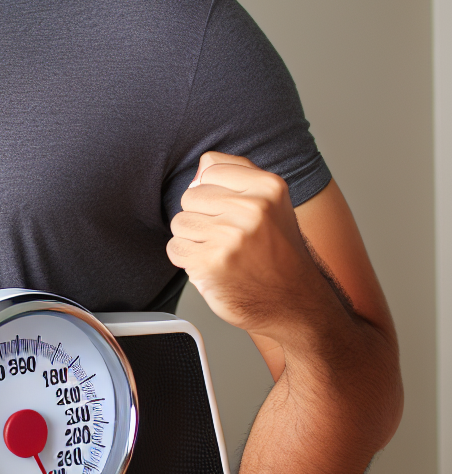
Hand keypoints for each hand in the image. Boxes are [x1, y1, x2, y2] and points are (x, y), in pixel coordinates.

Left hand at [167, 151, 317, 336]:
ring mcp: (232, 236)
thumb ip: (237, 175)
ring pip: (180, 222)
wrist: (297, 305)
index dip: (214, 192)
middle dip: (202, 217)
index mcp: (268, 187)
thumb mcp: (271, 203)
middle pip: (190, 196)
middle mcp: (252, 208)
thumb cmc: (278, 253)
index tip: (232, 211)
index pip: (209, 168)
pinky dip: (188, 260)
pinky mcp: (213, 262)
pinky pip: (175, 248)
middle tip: (229, 238)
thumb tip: (198, 170)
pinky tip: (213, 267)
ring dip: (193, 240)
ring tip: (222, 252)